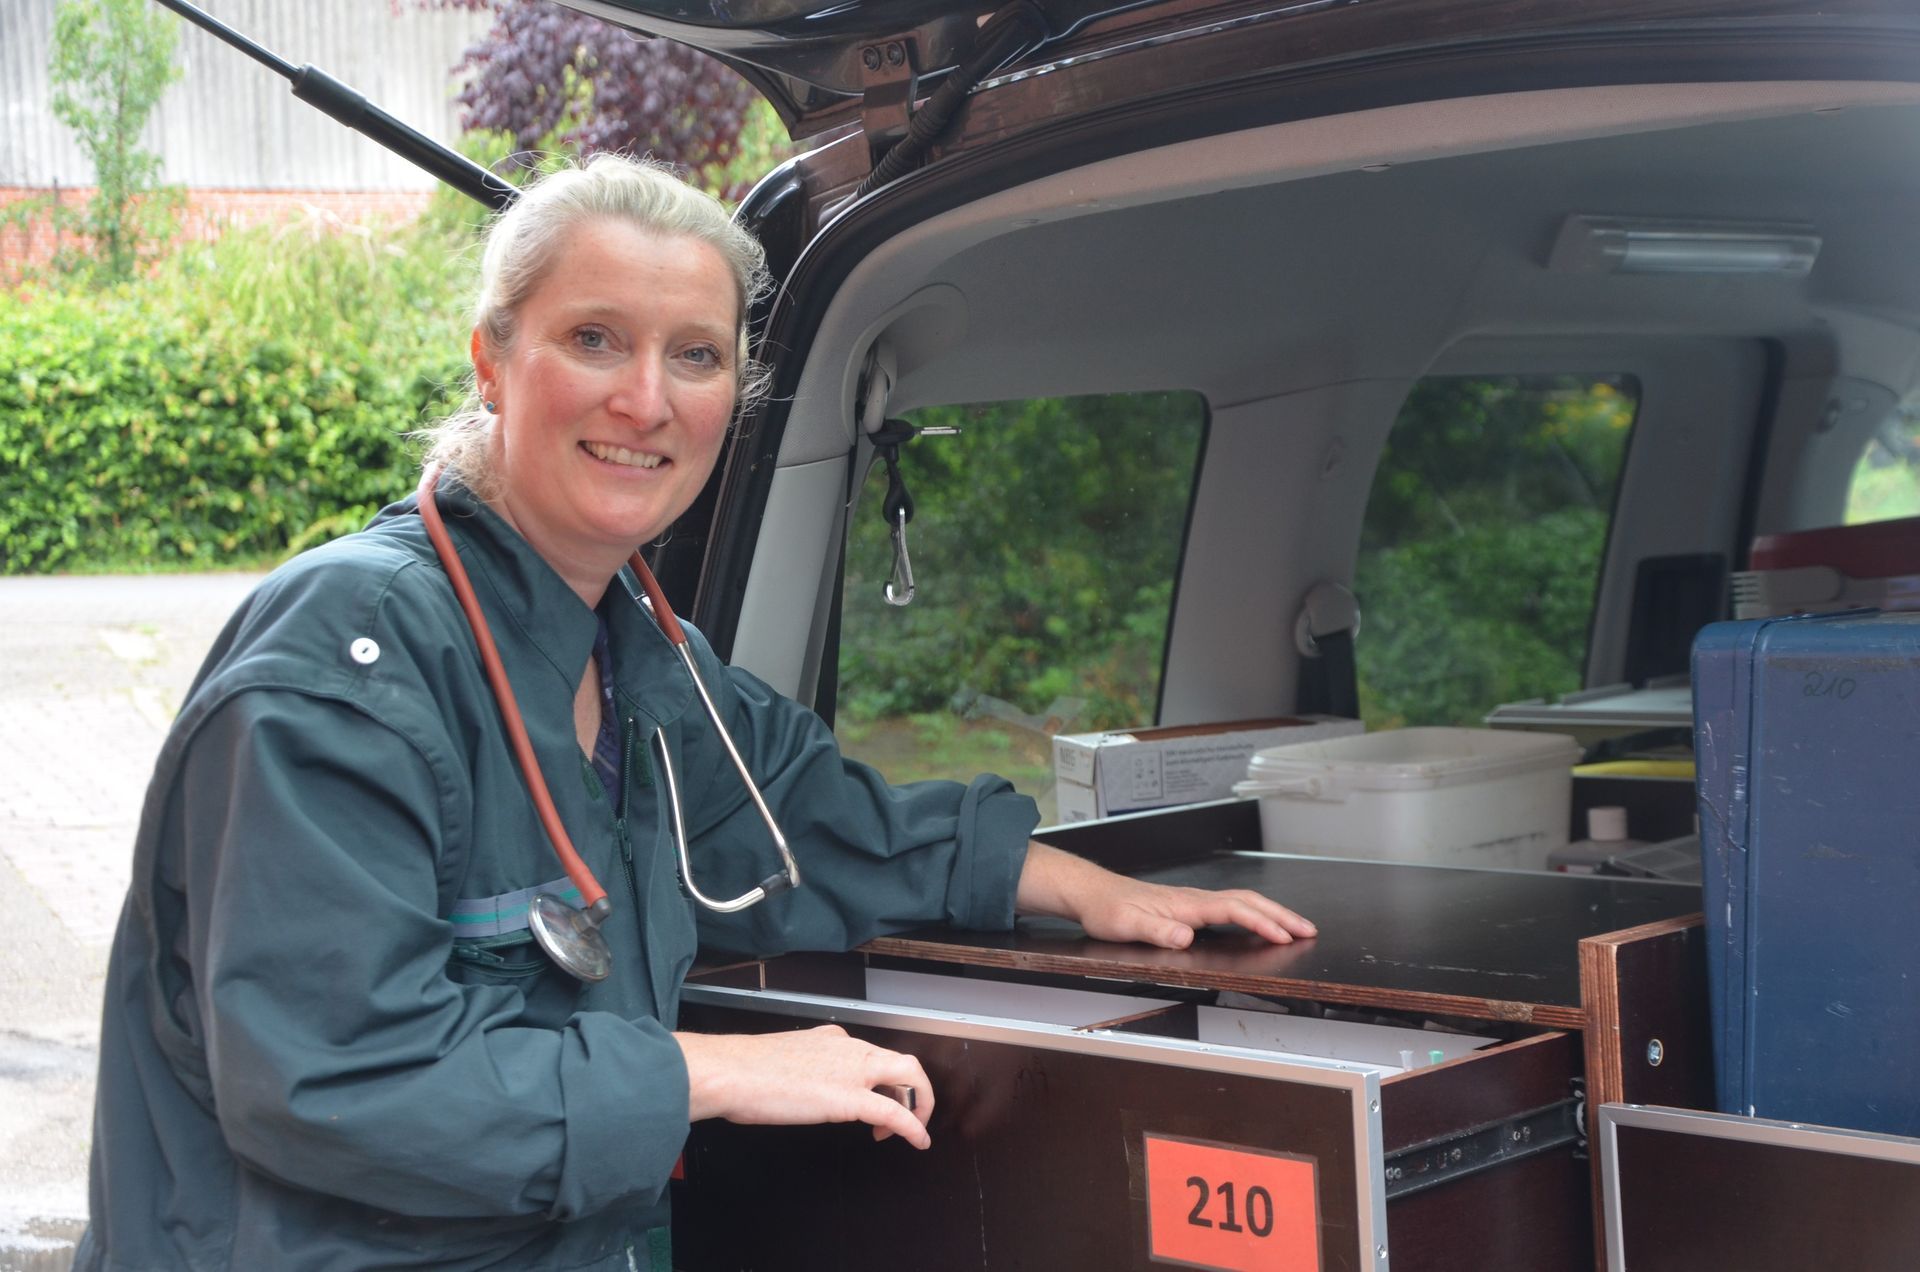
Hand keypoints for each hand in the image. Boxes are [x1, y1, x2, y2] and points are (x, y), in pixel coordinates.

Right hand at [675, 1025, 935, 1147]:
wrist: (729, 1072)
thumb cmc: (742, 1071)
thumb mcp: (780, 1059)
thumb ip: (800, 1068)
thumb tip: (798, 1087)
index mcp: (830, 1038)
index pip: (872, 1054)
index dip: (882, 1080)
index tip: (875, 1097)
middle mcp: (847, 1048)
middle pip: (901, 1062)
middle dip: (912, 1089)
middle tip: (907, 1113)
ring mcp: (852, 1071)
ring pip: (908, 1076)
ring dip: (917, 1104)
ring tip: (913, 1128)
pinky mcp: (850, 1098)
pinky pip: (896, 1112)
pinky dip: (913, 1126)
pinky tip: (918, 1140)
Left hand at [1015, 841, 1316, 949]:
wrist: (1093, 894)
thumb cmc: (1108, 909)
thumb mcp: (1126, 925)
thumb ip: (1156, 930)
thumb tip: (1186, 936)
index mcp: (1186, 904)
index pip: (1234, 910)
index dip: (1261, 923)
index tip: (1283, 936)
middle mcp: (1194, 899)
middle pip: (1248, 901)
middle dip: (1281, 915)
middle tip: (1309, 930)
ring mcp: (1193, 901)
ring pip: (1243, 902)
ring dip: (1272, 913)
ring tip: (1296, 928)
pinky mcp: (1189, 907)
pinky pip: (1232, 907)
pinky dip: (1255, 914)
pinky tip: (1260, 924)